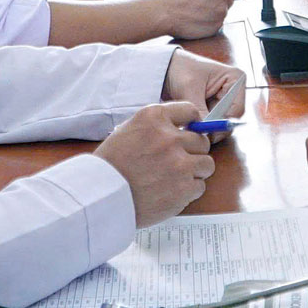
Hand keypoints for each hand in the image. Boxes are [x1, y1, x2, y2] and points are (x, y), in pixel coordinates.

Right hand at [94, 102, 214, 226]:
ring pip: (207, 163)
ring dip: (196, 171)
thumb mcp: (128, 131)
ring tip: (177, 178)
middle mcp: (169, 138)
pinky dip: (189, 191)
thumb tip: (183, 128)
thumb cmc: (110, 166)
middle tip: (180, 161)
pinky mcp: (184, 187)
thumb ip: (156, 127)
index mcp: (154, 118)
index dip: (193, 123)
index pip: (190, 111)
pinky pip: (200, 186)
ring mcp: (179, 163)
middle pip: (201, 140)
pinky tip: (171, 191)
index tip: (192, 131)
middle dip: (194, 151)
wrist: (101, 196)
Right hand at [160, 0, 235, 39]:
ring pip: (223, 12)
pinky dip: (210, 24)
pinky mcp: (219, 23)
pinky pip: (218, 24)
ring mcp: (222, 7)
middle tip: (206, 7)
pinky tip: (196, 22)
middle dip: (221, 3)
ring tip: (196, 14)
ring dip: (214, 14)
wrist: (165, 12)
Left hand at [161, 50, 245, 143]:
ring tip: (191, 126)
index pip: (237, 109)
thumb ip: (199, 110)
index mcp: (235, 79)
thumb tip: (205, 131)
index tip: (208, 130)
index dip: (223, 122)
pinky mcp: (214, 107)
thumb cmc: (180, 69)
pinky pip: (212, 123)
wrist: (165, 67)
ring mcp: (224, 100)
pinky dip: (203, 125)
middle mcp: (233, 90)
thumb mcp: (189, 89)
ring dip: (207, 127)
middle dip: (214, 127)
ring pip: (221, 123)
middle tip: (198, 132)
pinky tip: (191, 124)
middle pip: (231, 118)